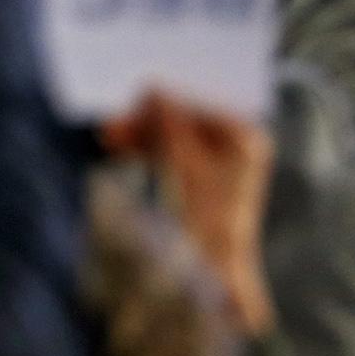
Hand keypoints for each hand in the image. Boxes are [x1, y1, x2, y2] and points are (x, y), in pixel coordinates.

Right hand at [103, 90, 275, 334]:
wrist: (215, 268)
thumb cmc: (208, 214)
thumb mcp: (184, 162)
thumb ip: (169, 122)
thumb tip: (152, 87)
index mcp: (245, 136)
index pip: (197, 102)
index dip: (162, 100)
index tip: (131, 99)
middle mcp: (238, 143)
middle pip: (183, 118)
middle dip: (146, 119)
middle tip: (112, 124)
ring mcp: (222, 158)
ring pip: (173, 133)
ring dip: (141, 133)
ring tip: (108, 136)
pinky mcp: (204, 173)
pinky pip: (173, 150)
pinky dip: (148, 148)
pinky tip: (120, 146)